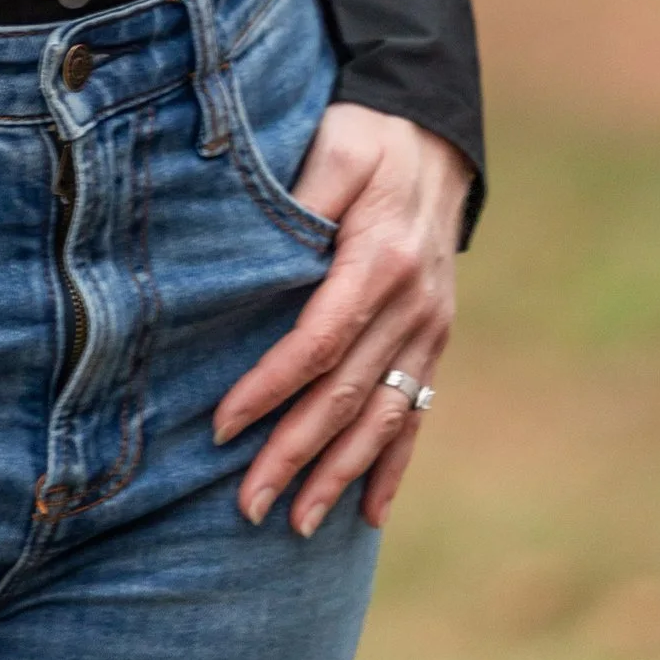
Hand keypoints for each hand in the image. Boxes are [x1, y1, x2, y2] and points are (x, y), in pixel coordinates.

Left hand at [211, 106, 469, 536]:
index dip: (271, 388)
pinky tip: (369, 514)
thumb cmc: (368, 138)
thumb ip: (302, 199)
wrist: (435, 136)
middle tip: (248, 505)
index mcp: (380, 260)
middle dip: (295, 454)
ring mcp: (429, 330)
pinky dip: (393, 465)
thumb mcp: (335, 147)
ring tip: (296, 523)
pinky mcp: (434, 341)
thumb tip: (265, 249)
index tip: (223, 427)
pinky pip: (417, 414)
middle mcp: (411, 306)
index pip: (319, 342)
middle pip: (346, 394)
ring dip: (339, 475)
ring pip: (382, 418)